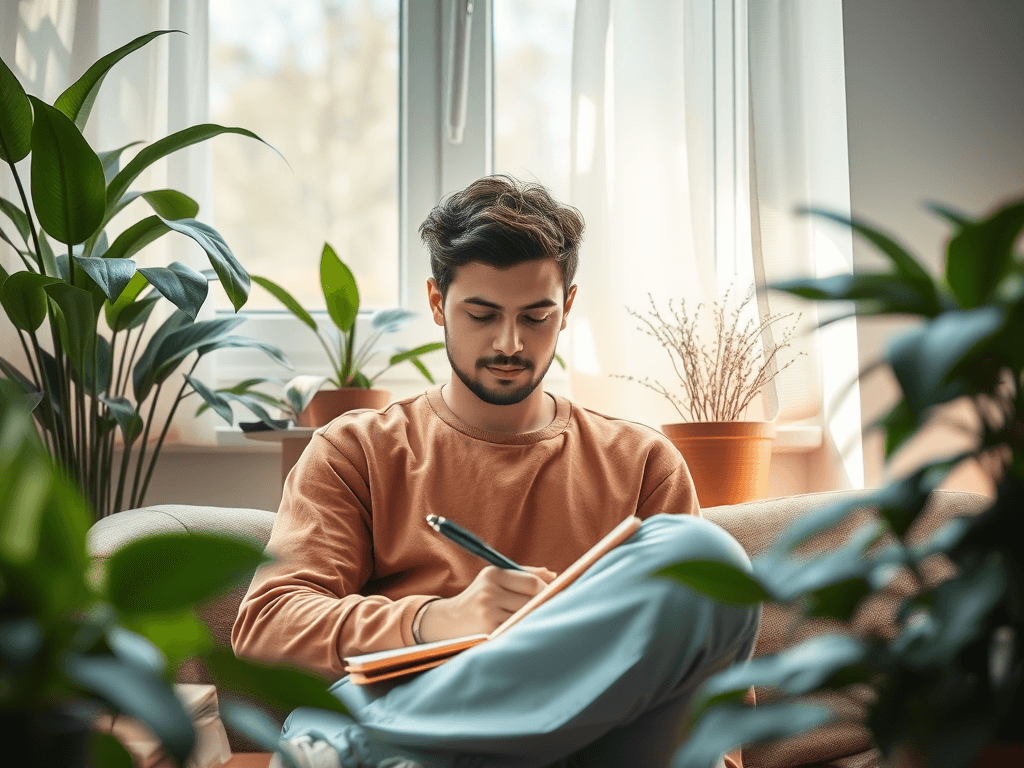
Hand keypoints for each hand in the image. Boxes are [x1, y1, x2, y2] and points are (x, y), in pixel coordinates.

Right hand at [418, 565, 555, 642]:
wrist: (449, 619)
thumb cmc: (480, 596)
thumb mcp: (496, 578)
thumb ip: (525, 574)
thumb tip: (554, 576)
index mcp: (493, 574)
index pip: (531, 582)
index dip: (547, 590)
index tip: (555, 595)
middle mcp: (489, 591)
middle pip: (531, 600)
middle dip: (543, 605)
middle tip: (553, 609)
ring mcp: (487, 612)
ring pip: (526, 616)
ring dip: (534, 618)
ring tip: (538, 620)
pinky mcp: (488, 631)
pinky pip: (516, 629)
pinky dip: (522, 629)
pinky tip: (523, 630)